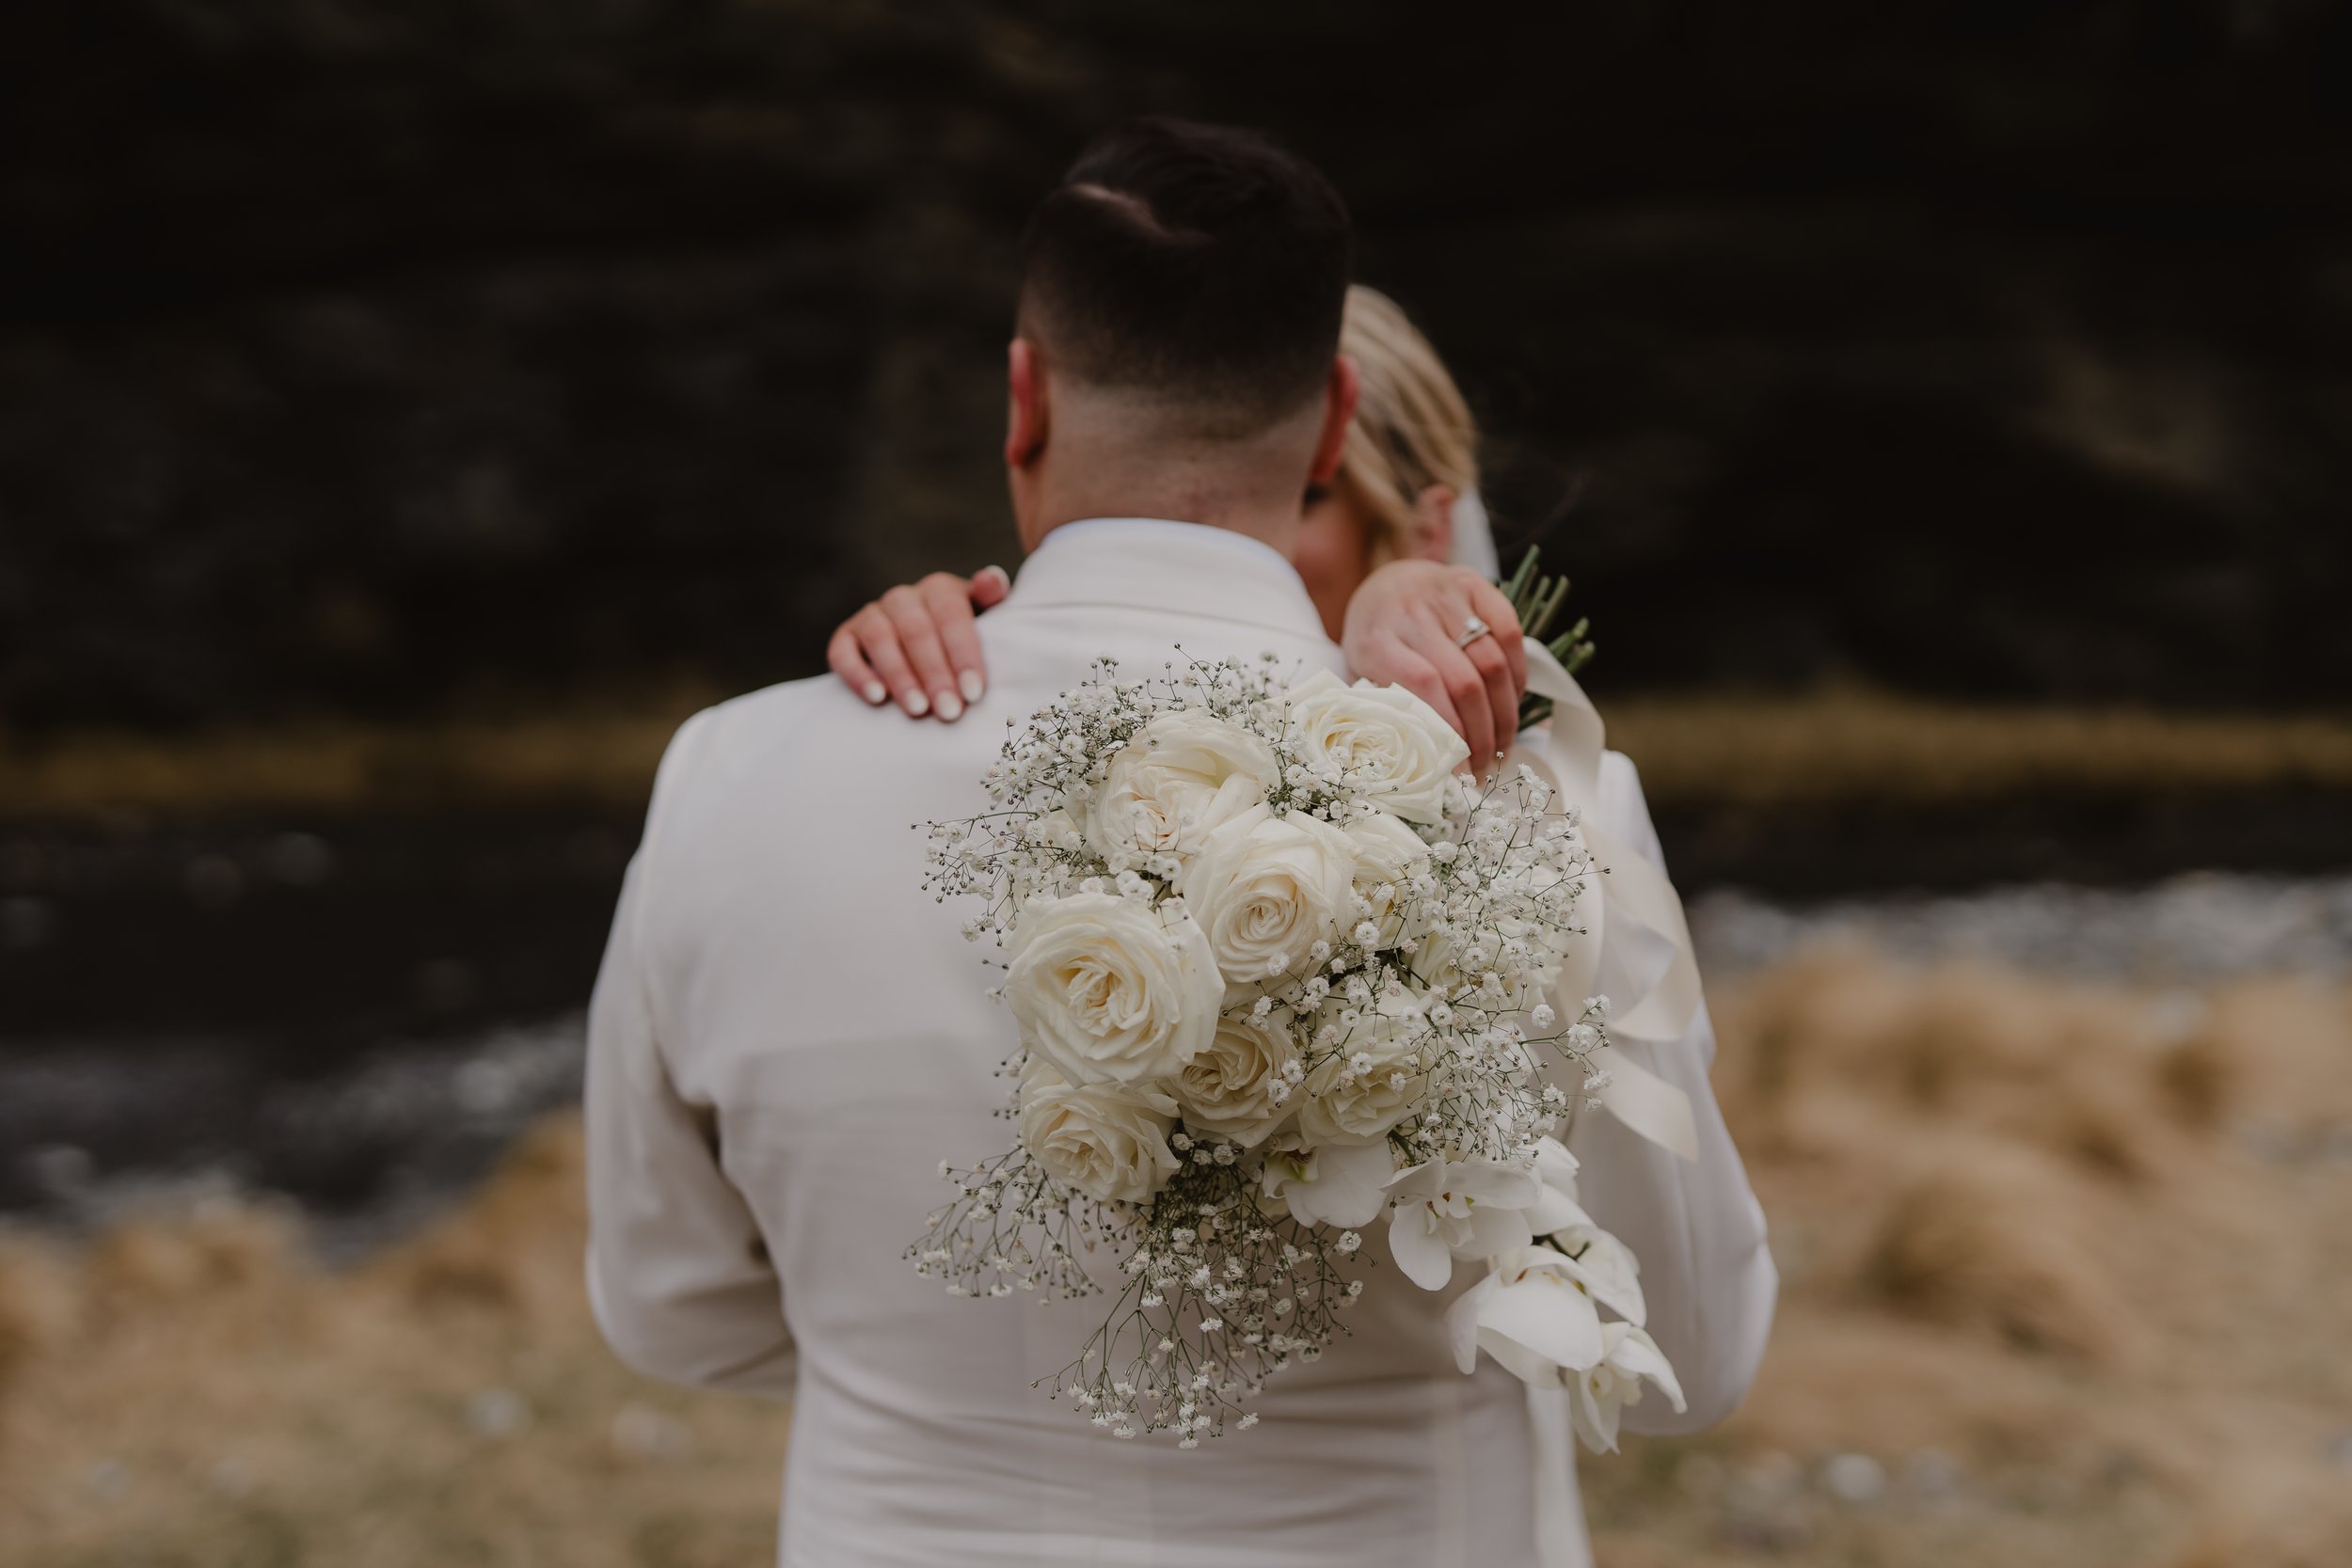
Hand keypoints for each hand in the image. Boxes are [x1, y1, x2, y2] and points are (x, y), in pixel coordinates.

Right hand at [828, 567, 1009, 720]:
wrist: (924, 649)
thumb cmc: (962, 641)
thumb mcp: (986, 618)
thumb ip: (992, 599)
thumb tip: (992, 580)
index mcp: (939, 589)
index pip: (951, 614)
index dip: (963, 653)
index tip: (974, 692)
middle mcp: (903, 597)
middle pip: (916, 630)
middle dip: (935, 673)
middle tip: (949, 711)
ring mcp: (871, 615)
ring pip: (880, 638)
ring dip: (899, 676)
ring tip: (917, 710)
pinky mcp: (845, 636)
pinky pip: (842, 652)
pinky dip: (857, 674)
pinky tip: (877, 699)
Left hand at [1341, 560, 1527, 768]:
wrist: (1385, 583)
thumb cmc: (1375, 639)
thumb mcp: (1362, 673)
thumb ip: (1385, 708)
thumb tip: (1422, 761)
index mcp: (1377, 640)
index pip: (1424, 687)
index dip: (1449, 731)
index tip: (1459, 770)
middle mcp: (1413, 614)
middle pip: (1465, 680)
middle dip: (1483, 733)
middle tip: (1487, 766)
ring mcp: (1446, 595)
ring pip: (1492, 661)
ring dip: (1505, 712)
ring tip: (1503, 743)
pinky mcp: (1475, 583)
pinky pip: (1511, 632)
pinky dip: (1518, 674)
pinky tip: (1513, 700)